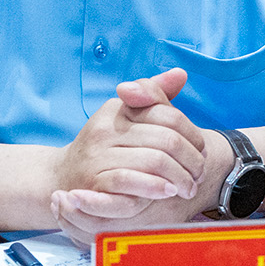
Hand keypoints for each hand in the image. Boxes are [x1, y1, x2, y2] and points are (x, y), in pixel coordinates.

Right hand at [50, 68, 211, 245]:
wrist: (63, 176)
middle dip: (191, 160)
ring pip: (155, 161)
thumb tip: (180, 74)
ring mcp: (98, 155)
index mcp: (118, 108)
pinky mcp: (93, 182)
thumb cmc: (105, 147)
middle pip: (167, 140)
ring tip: (188, 187)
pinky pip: (131, 181)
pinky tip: (168, 192)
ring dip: (179, 177)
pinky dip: (155, 187)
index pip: (168, 114)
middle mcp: (106, 128)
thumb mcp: (127, 117)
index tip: (201, 150)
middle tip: (199, 174)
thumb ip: (153, 96)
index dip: (193, 134)